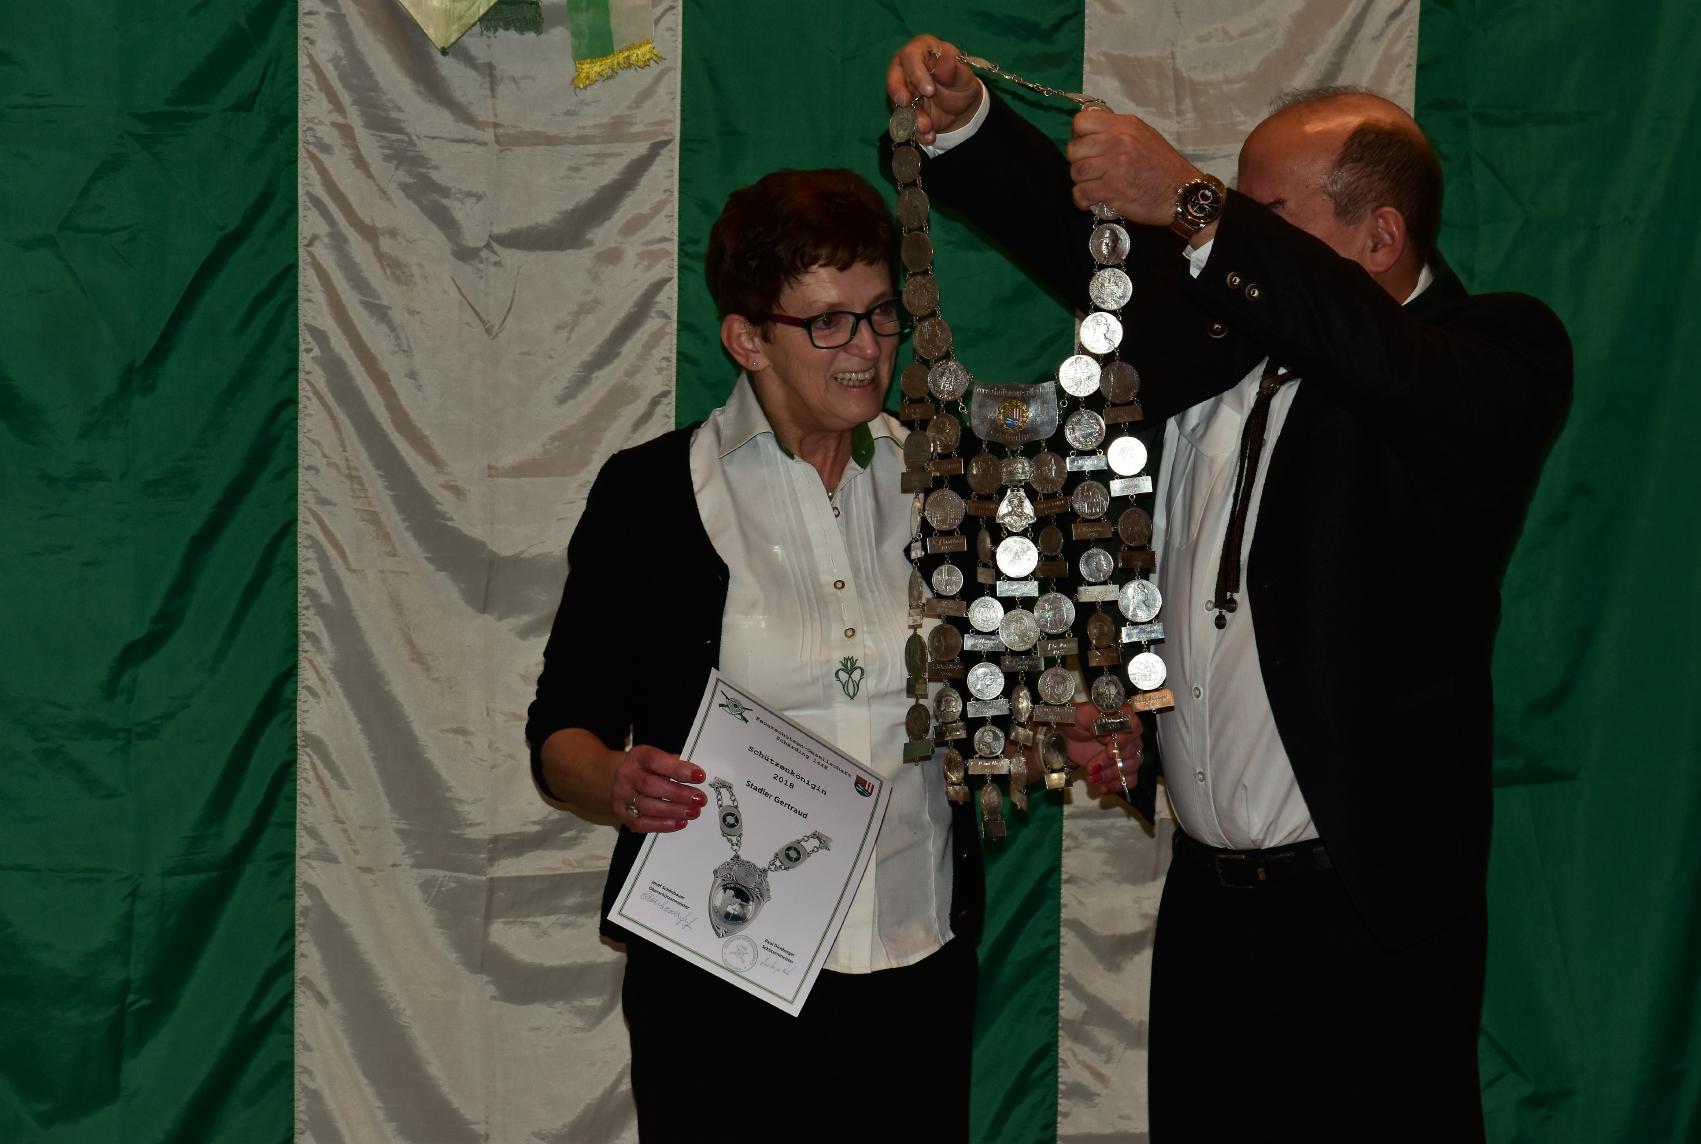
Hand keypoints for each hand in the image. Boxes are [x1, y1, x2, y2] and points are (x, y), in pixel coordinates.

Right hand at [612, 744, 705, 832]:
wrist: (617, 779)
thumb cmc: (646, 768)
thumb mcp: (657, 758)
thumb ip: (674, 764)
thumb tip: (695, 776)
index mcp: (639, 757)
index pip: (657, 761)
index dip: (679, 769)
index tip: (699, 776)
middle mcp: (627, 775)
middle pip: (651, 786)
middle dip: (679, 794)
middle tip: (700, 799)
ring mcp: (622, 796)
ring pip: (647, 806)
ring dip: (674, 811)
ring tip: (693, 812)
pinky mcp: (622, 814)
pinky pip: (641, 823)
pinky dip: (662, 825)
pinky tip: (680, 823)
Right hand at [886, 34, 982, 145]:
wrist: (961, 108)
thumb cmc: (960, 82)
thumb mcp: (964, 77)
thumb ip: (955, 70)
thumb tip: (945, 62)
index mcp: (922, 50)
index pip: (911, 55)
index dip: (916, 72)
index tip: (929, 90)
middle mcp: (906, 68)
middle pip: (893, 76)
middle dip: (898, 92)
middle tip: (906, 103)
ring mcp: (902, 90)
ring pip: (898, 102)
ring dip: (910, 117)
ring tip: (927, 128)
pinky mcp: (903, 111)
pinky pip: (904, 121)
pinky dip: (915, 131)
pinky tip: (928, 136)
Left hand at [1056, 702, 1143, 799]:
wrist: (1065, 737)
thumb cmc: (1074, 722)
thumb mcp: (1081, 714)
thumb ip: (1097, 720)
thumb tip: (1110, 735)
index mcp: (1122, 716)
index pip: (1133, 727)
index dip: (1124, 741)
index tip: (1109, 752)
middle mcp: (1129, 734)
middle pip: (1131, 751)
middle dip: (1110, 763)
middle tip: (1091, 768)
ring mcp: (1127, 752)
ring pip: (1131, 766)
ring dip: (1111, 775)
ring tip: (1092, 778)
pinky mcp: (1121, 766)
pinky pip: (1130, 779)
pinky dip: (1117, 785)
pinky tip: (1103, 788)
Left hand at [1067, 110, 1201, 228]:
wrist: (1182, 193)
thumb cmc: (1163, 166)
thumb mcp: (1143, 136)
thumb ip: (1118, 132)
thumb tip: (1092, 133)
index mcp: (1124, 125)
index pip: (1081, 121)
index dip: (1078, 136)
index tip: (1086, 147)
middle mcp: (1118, 141)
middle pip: (1074, 149)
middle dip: (1077, 162)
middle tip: (1089, 170)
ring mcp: (1114, 165)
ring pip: (1076, 172)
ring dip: (1080, 182)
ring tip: (1092, 186)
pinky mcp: (1112, 190)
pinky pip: (1081, 193)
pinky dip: (1082, 200)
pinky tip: (1091, 200)